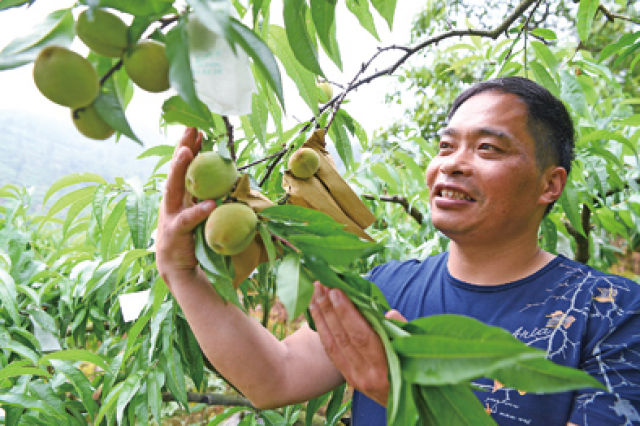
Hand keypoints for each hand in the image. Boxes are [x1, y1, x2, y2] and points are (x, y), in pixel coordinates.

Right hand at [156, 128, 215, 285]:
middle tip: (190, 128)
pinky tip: (210, 203)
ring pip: (173, 188)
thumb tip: (224, 174)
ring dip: (180, 169)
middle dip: (182, 147)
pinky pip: (188, 220)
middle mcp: (171, 200)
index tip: (196, 127)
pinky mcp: (175, 232)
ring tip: (187, 152)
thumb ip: (203, 193)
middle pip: (175, 169)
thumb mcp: (196, 210)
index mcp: (178, 194)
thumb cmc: (190, 235)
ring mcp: (170, 214)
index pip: (183, 166)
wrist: (176, 266)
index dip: (188, 146)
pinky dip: (198, 211)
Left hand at [309, 281, 405, 405]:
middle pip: (343, 337)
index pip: (361, 336)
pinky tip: (316, 314)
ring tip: (315, 293)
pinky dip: (323, 330)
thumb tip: (389, 313)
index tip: (336, 291)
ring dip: (322, 316)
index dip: (347, 313)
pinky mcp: (349, 378)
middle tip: (321, 285)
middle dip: (330, 309)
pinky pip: (331, 352)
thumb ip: (402, 331)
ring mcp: (355, 378)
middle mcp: (367, 374)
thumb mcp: (417, 349)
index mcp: (386, 367)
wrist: (408, 403)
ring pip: (333, 344)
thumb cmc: (416, 369)